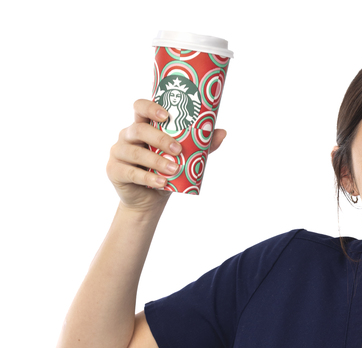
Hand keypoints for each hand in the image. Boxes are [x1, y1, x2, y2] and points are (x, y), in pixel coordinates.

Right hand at [106, 98, 226, 211]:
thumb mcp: (183, 158)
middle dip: (160, 138)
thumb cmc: (165, 173)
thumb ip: (200, 146)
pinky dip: (148, 178)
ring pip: (135, 152)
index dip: (151, 108)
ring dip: (156, 161)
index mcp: (142, 126)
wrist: (148, 201)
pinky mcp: (114, 171)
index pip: (140, 107)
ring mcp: (118, 152)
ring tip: (174, 169)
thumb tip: (222, 132)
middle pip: (139, 130)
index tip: (167, 115)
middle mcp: (127, 136)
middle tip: (178, 149)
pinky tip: (161, 183)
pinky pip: (131, 173)